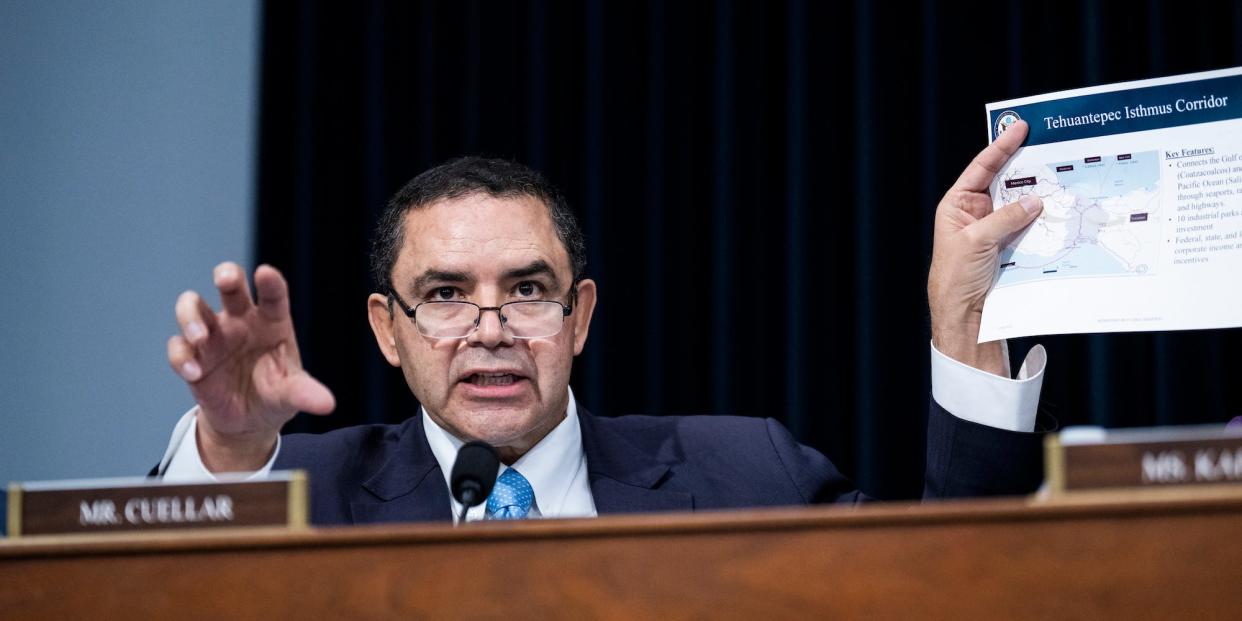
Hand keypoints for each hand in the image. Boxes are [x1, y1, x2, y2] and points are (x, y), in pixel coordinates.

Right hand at [167, 262, 334, 471]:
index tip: (266, 273)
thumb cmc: (275, 394)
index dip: (270, 282)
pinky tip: (194, 373)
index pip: (273, 295)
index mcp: (272, 321)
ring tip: (200, 337)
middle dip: (227, 275)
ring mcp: (213, 334)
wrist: (248, 420)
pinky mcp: (192, 355)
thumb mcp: (291, 395)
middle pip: (230, 284)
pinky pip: (178, 347)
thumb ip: (305, 394)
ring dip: (191, 316)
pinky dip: (181, 357)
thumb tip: (327, 404)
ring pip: (192, 306)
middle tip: (225, 279)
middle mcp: (241, 320)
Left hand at [928, 120, 1042, 375]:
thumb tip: (1034, 201)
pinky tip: (1060, 212)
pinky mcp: (1011, 248)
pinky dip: (1045, 221)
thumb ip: (1005, 218)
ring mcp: (996, 230)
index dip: (1001, 147)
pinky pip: (1031, 228)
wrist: (963, 318)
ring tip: (1063, 178)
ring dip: (1040, 196)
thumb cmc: (955, 279)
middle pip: (1006, 183)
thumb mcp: (976, 242)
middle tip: (1052, 150)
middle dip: (1028, 169)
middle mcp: (977, 214)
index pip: (981, 168)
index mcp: (957, 206)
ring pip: (1022, 205)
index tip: (1020, 127)